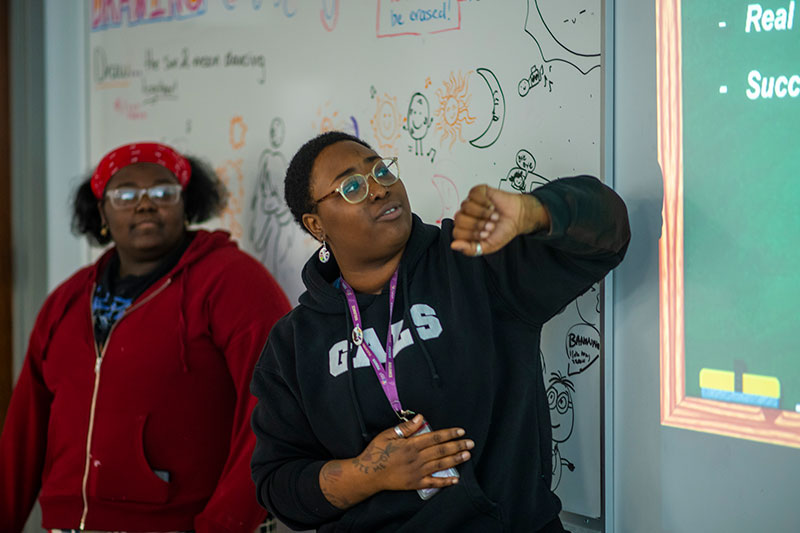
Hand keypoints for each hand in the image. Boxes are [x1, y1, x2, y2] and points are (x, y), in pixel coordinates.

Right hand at [318, 414, 472, 508]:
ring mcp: (417, 472)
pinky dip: (445, 482)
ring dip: (455, 460)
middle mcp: (416, 458)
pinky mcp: (415, 483)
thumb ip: (405, 427)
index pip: (434, 437)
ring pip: (440, 465)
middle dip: (457, 446)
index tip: (461, 431)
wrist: (368, 475)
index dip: (449, 434)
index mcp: (411, 445)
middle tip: (471, 443)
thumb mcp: (387, 435)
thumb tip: (420, 417)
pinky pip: (433, 483)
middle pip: (441, 451)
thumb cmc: (376, 453)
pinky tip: (456, 479)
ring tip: (467, 455)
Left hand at [450, 185, 549, 256]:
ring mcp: (470, 203)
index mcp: (465, 229)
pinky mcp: (477, 192)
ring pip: (465, 206)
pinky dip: (485, 202)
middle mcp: (465, 215)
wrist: (518, 217)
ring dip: (483, 213)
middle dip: (477, 224)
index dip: (472, 234)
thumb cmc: (503, 230)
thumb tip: (454, 246)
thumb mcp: (488, 246)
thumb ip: (471, 249)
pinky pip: (473, 195)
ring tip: (494, 216)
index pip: (457, 233)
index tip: (486, 234)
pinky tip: (492, 206)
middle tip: (491, 226)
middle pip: (459, 219)